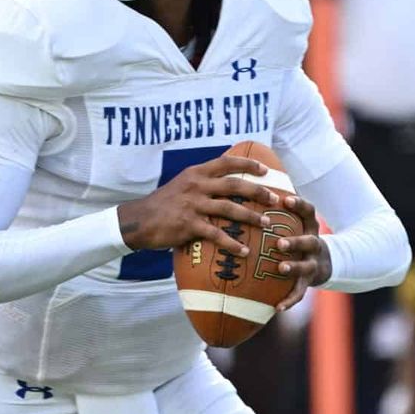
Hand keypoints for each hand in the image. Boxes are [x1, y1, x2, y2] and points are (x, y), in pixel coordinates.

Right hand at [116, 154, 280, 256]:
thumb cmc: (162, 204)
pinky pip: (216, 234)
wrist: (139, 220)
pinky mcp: (189, 225)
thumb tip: (225, 183)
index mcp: (195, 173)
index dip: (248, 164)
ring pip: (230, 209)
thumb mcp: (181, 185)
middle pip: (234, 185)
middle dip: (258, 191)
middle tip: (275, 199)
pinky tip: (244, 251)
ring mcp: (192, 205)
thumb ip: (201, 182)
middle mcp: (196, 186)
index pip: (225, 162)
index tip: (266, 169)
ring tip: (267, 223)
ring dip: (251, 216)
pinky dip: (232, 243)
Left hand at [272, 195, 329, 311]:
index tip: (285, 199)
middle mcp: (314, 244)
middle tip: (279, 243)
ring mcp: (313, 263)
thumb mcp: (294, 222)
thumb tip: (243, 193)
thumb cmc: (297, 236)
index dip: (299, 205)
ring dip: (294, 267)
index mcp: (309, 227)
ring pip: (306, 267)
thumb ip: (275, 211)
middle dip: (295, 241)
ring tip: (281, 268)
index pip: (308, 212)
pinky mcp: (309, 281)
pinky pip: (299, 293)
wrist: (325, 262)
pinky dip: (289, 300)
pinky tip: (277, 308)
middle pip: (309, 241)